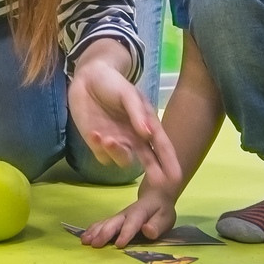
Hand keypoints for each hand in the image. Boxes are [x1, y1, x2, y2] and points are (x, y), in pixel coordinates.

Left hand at [67, 51, 179, 184]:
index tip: (176, 177)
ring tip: (107, 138)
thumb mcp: (128, 94)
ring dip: (117, 153)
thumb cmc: (114, 84)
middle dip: (154, 172)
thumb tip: (148, 134)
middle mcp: (135, 138)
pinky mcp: (98, 145)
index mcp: (147, 125)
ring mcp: (117, 143)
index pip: (161, 146)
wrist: (87, 80)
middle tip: (158, 183)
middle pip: (148, 161)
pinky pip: (102, 155)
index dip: (170, 162)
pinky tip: (93, 132)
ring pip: (123, 160)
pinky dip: (99, 146)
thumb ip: (137, 114)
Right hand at [82, 188, 176, 247]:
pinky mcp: (114, 219)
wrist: (155, 196)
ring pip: (105, 223)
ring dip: (95, 232)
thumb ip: (157, 225)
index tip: (119, 244)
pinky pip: (102, 223)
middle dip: (104, 233)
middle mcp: (126, 213)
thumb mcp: (166, 218)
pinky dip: (92, 230)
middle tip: (95, 244)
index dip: (126, 233)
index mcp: (140, 213)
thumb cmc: (161, 210)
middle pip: (114, 223)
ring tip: (85, 241)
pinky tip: (84, 237)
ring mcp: (118, 216)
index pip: (133, 223)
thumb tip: (147, 230)